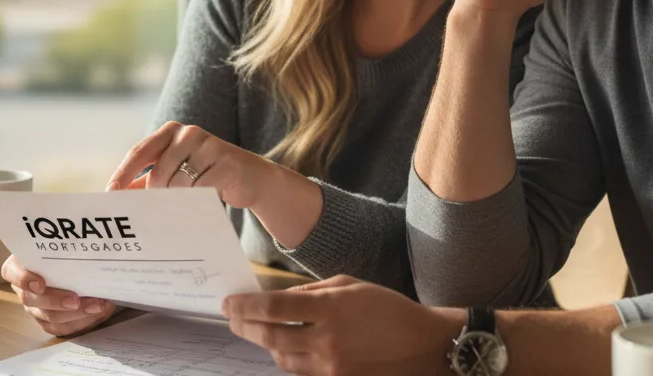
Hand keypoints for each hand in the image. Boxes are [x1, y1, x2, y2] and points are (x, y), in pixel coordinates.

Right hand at [1, 254, 116, 336]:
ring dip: (76, 314)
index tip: (41, 284)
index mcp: (20, 266)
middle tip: (76, 300)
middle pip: (32, 300)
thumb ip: (66, 247)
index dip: (23, 279)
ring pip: (49, 317)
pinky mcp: (48, 321)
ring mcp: (35, 308)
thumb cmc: (65, 252)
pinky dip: (81, 322)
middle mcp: (24, 289)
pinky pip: (61, 328)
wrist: (72, 267)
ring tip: (97, 306)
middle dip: (57, 301)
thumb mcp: (62, 246)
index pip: (11, 272)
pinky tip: (97, 314)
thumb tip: (87, 250)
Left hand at [106, 121, 286, 209]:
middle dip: (155, 195)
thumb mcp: (176, 172)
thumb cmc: (207, 175)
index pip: (140, 152)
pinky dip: (196, 201)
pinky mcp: (227, 162)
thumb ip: (147, 180)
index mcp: (171, 132)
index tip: (110, 193)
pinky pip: (201, 188)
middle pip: (158, 172)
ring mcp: (209, 145)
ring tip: (184, 207)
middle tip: (156, 211)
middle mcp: (188, 133)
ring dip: (177, 200)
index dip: (123, 173)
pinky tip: (200, 205)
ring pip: (178, 182)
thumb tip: (117, 195)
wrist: (252, 178)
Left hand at [222, 275, 462, 375]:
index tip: (228, 303)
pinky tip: (282, 346)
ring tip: (255, 330)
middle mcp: (327, 340)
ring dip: (265, 344)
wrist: (424, 345)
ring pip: (282, 359)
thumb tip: (280, 298)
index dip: (246, 307)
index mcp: (330, 308)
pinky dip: (287, 358)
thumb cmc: (388, 307)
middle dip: (245, 327)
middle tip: (231, 318)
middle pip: (271, 338)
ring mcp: (332, 366)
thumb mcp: (349, 285)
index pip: (274, 309)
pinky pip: (301, 372)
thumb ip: (311, 291)